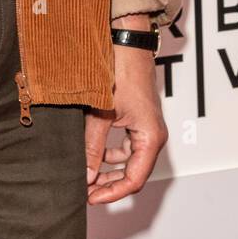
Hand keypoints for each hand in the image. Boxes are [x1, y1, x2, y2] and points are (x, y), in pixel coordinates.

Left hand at [85, 24, 167, 204]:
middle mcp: (152, 134)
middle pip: (133, 173)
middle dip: (108, 183)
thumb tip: (86, 174)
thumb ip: (93, 145)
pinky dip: (110, 153)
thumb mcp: (102, 112)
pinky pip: (126, 145)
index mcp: (150, 137)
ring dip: (108, 169)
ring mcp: (146, 126)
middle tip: (85, 190)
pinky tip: (94, 153)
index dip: (112, 193)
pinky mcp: (137, 117)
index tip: (91, 198)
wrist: (125, 40)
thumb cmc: (120, 70)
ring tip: (86, 174)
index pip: (134, 179)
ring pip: (128, 160)